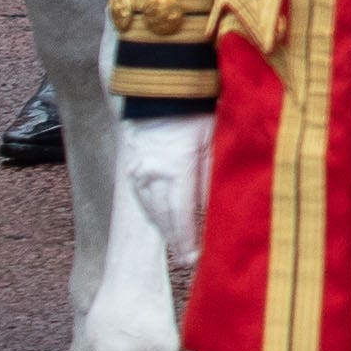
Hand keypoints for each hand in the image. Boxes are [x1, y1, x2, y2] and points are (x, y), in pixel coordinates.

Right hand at [119, 107, 210, 276]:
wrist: (157, 90)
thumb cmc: (193, 110)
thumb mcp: (213, 138)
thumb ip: (214, 172)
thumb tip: (219, 204)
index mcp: (175, 169)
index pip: (182, 214)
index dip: (188, 238)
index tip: (195, 258)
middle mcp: (151, 176)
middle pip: (164, 217)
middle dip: (177, 239)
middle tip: (189, 260)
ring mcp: (137, 173)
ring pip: (151, 210)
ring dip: (165, 228)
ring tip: (179, 245)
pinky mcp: (131, 168)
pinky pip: (142, 198)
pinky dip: (153, 212)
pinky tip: (162, 221)